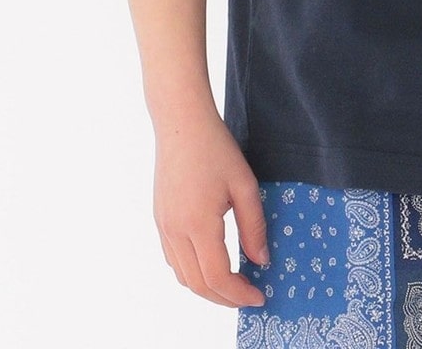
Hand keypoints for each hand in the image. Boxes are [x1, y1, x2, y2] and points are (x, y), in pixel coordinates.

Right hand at [152, 106, 270, 307]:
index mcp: (199, 224)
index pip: (218, 277)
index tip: (260, 296)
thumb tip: (262, 261)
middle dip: (225, 298)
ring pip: (183, 276)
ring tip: (234, 283)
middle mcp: (176, 231)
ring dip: (208, 288)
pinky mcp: (160, 220)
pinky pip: (174, 259)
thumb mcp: (245, 185)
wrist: (181, 124)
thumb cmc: (216, 148)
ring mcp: (163, 227)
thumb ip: (254, 226)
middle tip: (249, 296)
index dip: (239, 294)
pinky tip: (211, 263)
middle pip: (198, 284)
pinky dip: (192, 272)